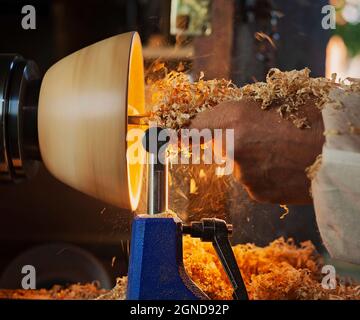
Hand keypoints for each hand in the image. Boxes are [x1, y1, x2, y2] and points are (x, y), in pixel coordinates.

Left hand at [189, 99, 324, 203]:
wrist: (336, 154)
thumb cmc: (312, 119)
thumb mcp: (272, 99)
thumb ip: (239, 109)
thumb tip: (216, 116)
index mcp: (236, 119)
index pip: (194, 127)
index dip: (180, 130)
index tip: (164, 135)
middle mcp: (234, 149)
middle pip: (215, 145)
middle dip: (225, 139)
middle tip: (255, 134)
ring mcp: (244, 175)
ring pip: (235, 164)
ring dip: (248, 158)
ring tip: (278, 151)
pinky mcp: (256, 193)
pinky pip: (250, 180)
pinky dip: (260, 173)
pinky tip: (281, 166)